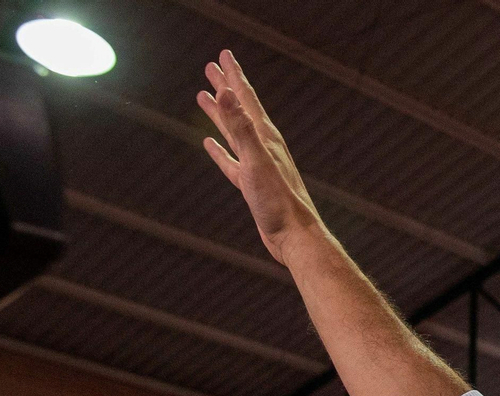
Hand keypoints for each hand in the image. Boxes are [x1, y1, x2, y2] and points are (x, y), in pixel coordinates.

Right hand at [198, 51, 322, 264]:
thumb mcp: (256, 161)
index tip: (223, 54)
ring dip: (220, 114)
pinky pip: (231, 161)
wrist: (295, 237)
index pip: (246, 98)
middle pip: (240, 109)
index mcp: (265, 138)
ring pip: (234, 132)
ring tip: (204, 97)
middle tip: (211, 67)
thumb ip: (241, 127)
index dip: (233, 75)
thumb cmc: (280, 203)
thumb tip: (228, 93)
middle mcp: (263, 147)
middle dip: (226, 87)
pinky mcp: (252, 185)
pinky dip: (220, 150)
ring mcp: (257, 165)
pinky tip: (210, 143)